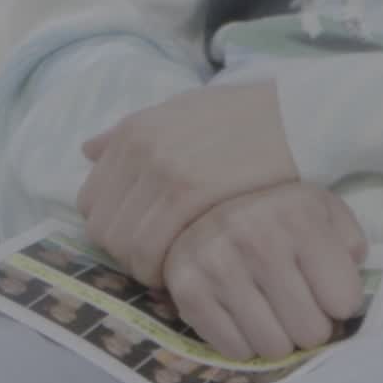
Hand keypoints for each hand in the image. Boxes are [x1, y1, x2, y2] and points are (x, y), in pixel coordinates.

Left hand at [77, 79, 300, 293]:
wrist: (296, 118)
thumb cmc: (244, 117)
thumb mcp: (181, 109)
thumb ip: (129, 132)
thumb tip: (86, 149)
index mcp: (132, 131)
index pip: (91, 200)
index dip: (113, 227)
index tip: (139, 240)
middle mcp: (137, 149)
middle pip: (103, 227)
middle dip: (124, 253)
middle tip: (156, 263)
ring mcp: (160, 171)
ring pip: (124, 243)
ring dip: (142, 266)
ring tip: (171, 271)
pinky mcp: (188, 194)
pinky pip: (153, 248)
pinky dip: (161, 269)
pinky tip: (184, 273)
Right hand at [153, 180, 370, 362]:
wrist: (203, 204)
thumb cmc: (277, 218)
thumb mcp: (322, 211)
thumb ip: (350, 245)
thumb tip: (350, 294)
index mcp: (298, 216)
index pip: (345, 301)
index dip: (339, 301)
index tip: (324, 289)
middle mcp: (257, 239)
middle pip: (311, 332)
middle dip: (309, 325)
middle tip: (296, 306)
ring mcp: (218, 266)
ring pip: (274, 348)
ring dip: (277, 337)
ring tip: (269, 311)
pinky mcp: (188, 291)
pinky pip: (235, 350)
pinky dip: (243, 341)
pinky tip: (240, 314)